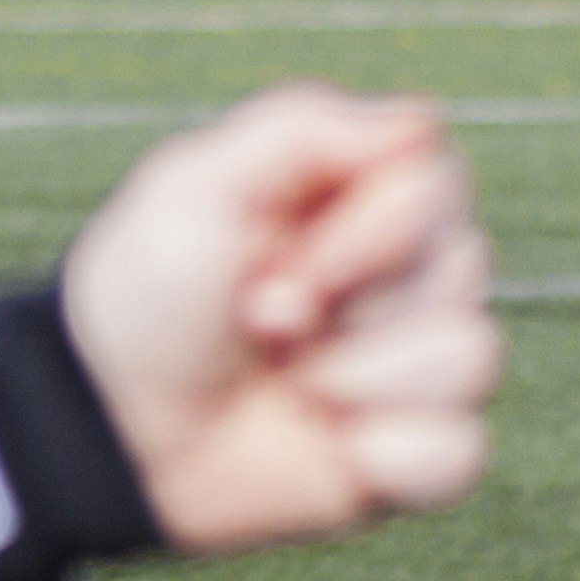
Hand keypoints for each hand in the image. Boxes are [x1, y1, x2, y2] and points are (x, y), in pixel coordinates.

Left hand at [59, 86, 497, 552]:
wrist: (108, 433)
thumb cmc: (144, 301)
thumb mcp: (196, 185)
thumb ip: (305, 130)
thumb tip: (426, 123)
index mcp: (356, 203)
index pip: (439, 182)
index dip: (372, 228)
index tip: (275, 263)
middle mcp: (398, 281)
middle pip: (465, 265)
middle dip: (351, 305)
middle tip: (262, 324)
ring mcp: (408, 370)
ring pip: (471, 357)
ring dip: (361, 378)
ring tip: (290, 389)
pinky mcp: (409, 457)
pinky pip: (461, 450)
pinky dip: (392, 455)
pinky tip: (330, 446)